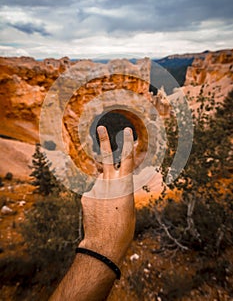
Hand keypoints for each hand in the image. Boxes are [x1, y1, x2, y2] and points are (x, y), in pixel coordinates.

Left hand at [79, 126, 135, 264]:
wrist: (103, 243)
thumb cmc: (123, 228)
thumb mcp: (130, 207)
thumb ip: (123, 190)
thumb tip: (116, 182)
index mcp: (124, 185)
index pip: (127, 159)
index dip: (128, 144)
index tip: (127, 131)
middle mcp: (109, 183)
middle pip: (106, 157)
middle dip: (104, 141)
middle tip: (100, 127)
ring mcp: (95, 188)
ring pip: (101, 179)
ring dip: (105, 185)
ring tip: (108, 205)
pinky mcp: (85, 195)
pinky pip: (93, 191)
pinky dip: (98, 197)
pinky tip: (99, 212)